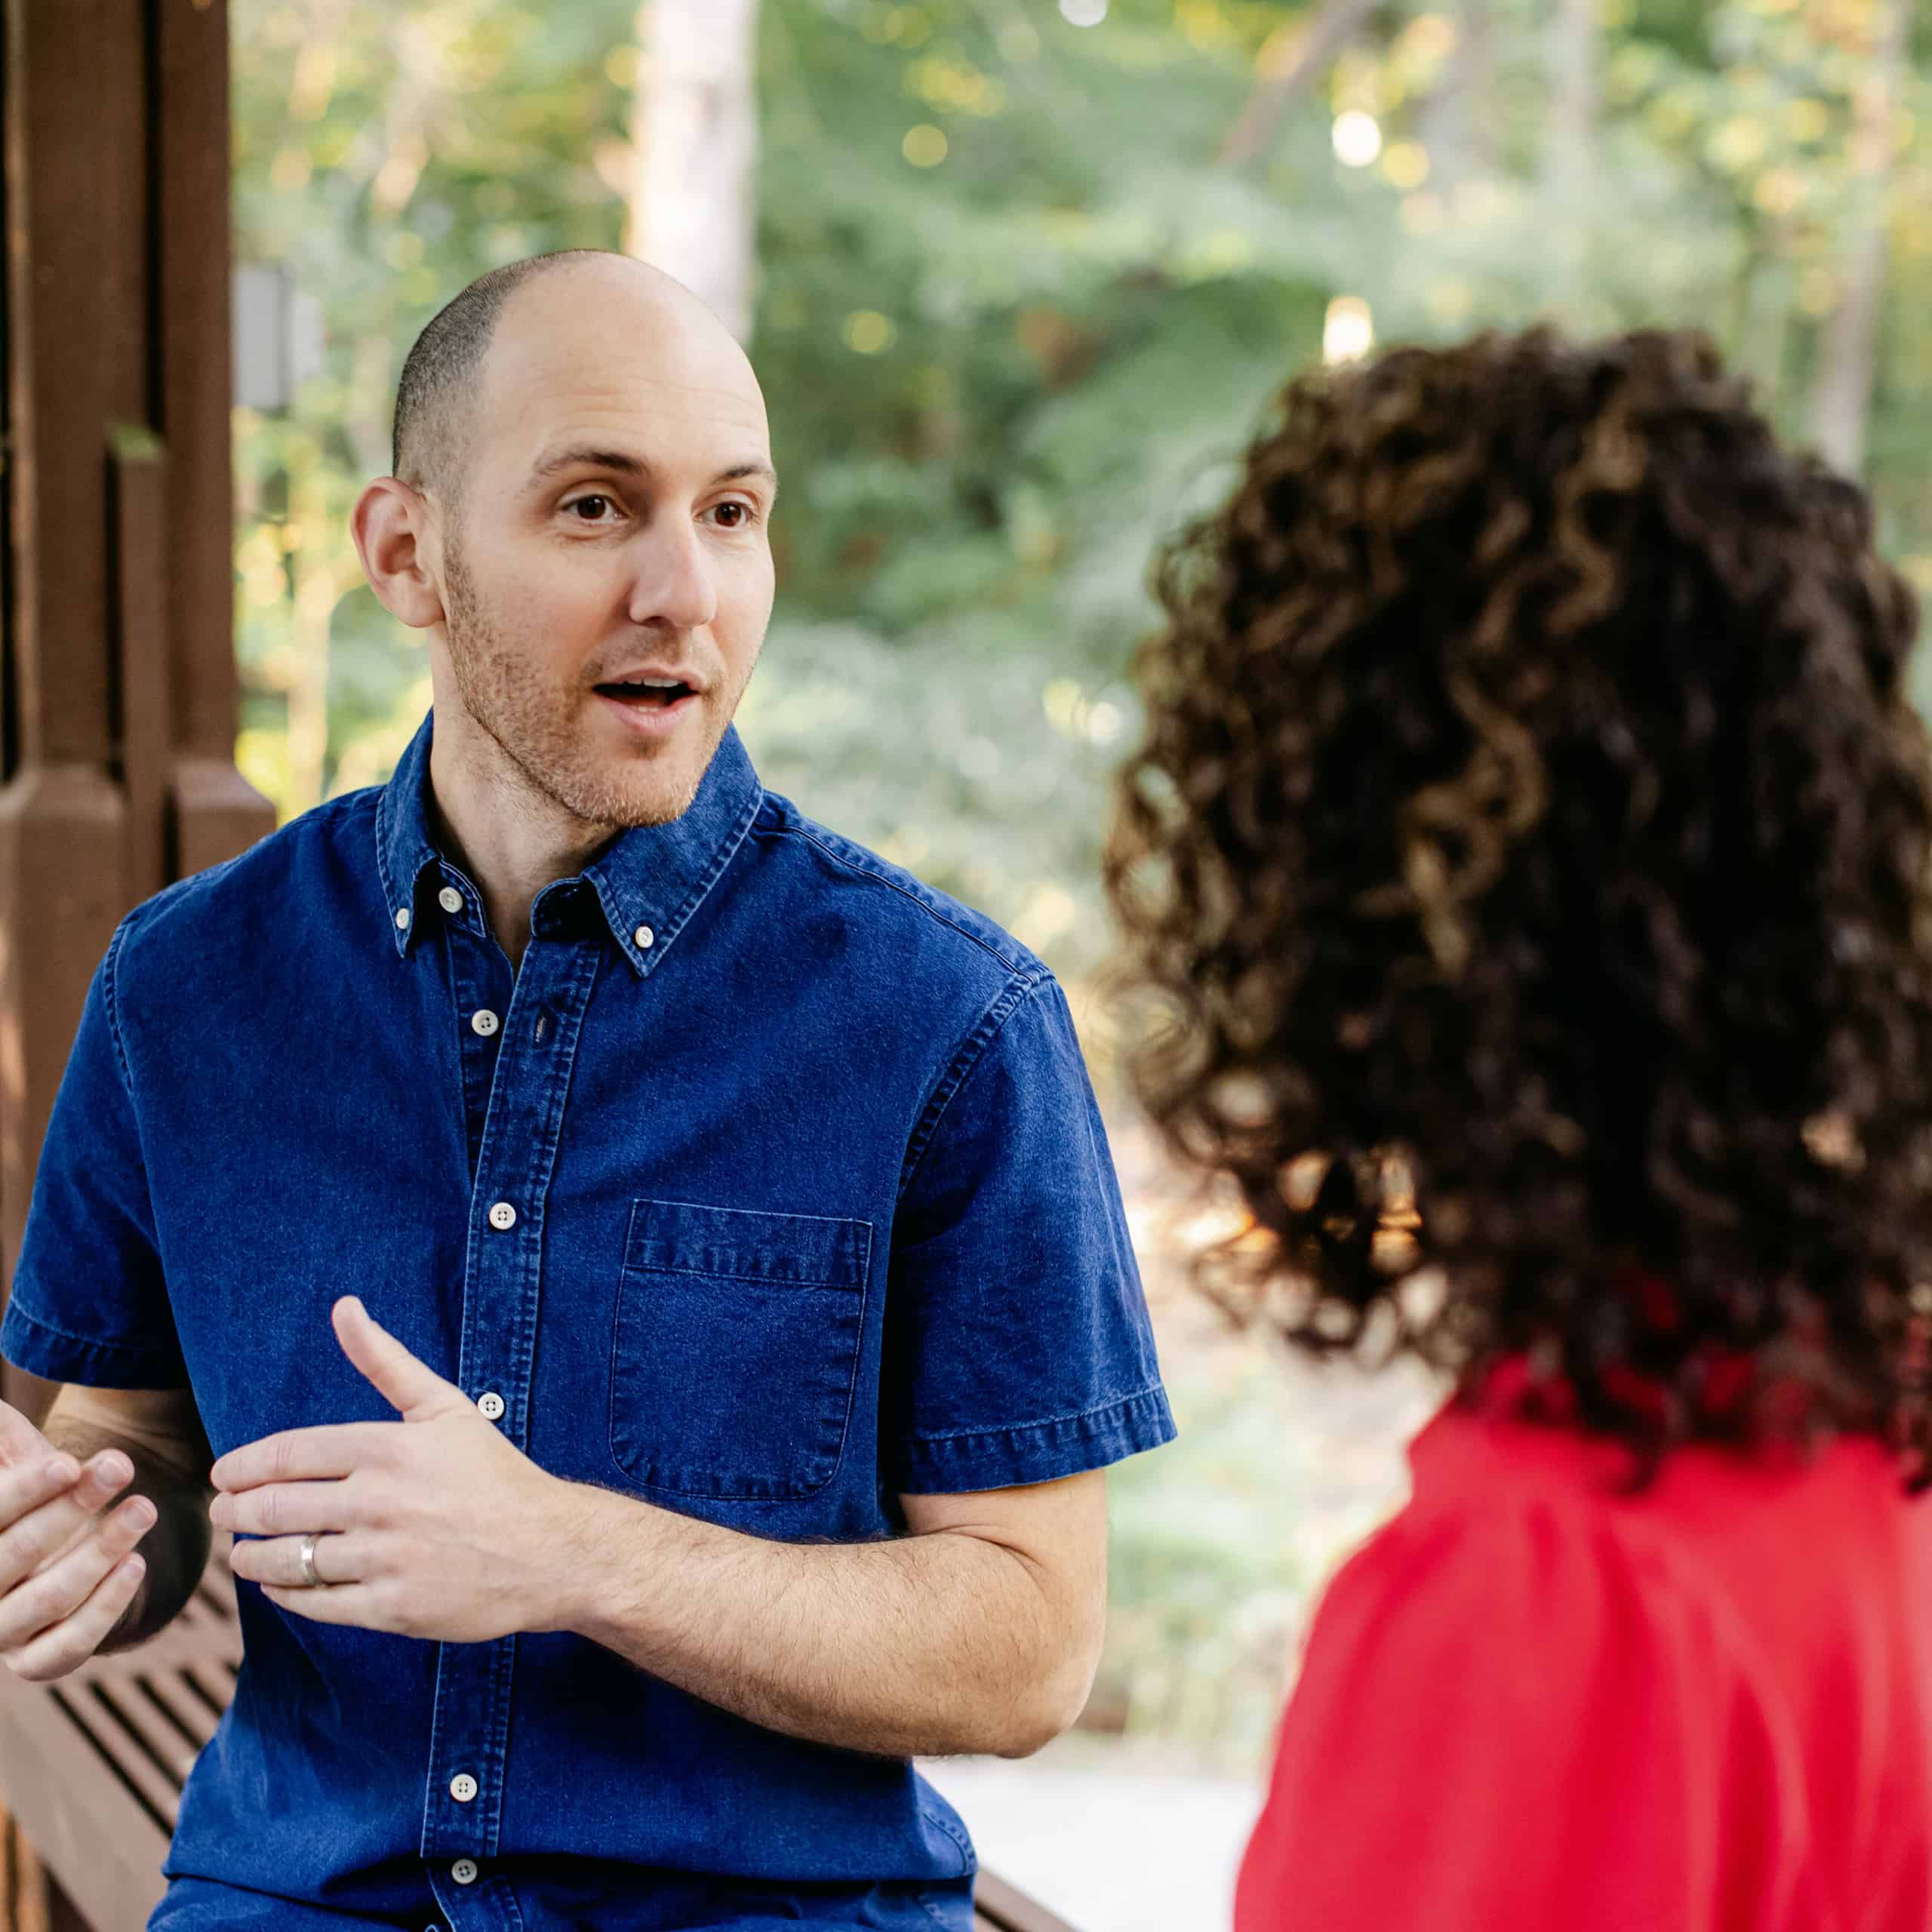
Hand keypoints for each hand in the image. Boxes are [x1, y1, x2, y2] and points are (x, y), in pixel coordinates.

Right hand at [0, 1400, 152, 1681]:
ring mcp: (1, 1630)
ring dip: (99, 1551)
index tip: (72, 1462)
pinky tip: (137, 1565)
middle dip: (72, 1508)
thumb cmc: (35, 1501)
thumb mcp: (19, 1463)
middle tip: (122, 1467)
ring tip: (144, 1509)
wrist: (54, 1564)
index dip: (27, 1490)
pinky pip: (69, 1643)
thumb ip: (7, 1438)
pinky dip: (105, 1607)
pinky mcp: (36, 1661)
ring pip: (48, 1598)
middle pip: (18, 1551)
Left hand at [210, 1296, 574, 1642]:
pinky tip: (282, 1585)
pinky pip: (315, 1605)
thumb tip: (344, 1307)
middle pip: (275, 1509)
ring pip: (287, 1561)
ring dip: (251, 1558)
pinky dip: (287, 1595)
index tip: (225, 1476)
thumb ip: (386, 1361)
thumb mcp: (444, 1408)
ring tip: (243, 1553)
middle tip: (223, 1513)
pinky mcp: (392, 1608)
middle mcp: (382, 1502)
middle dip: (235, 1512)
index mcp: (389, 1448)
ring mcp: (386, 1559)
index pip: (287, 1455)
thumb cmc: (494, 1474)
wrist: (551, 1549)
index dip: (243, 1467)